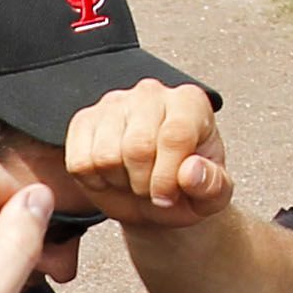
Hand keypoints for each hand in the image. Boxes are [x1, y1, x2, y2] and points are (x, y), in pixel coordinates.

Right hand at [61, 79, 230, 228]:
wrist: (157, 195)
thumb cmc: (187, 189)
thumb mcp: (213, 196)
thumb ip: (212, 186)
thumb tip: (190, 172)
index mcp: (190, 103)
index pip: (174, 136)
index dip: (167, 178)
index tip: (167, 198)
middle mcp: (151, 93)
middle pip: (138, 147)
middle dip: (143, 184)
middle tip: (151, 190)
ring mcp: (114, 103)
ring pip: (105, 156)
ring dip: (118, 182)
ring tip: (133, 180)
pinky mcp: (84, 121)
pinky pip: (80, 162)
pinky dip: (93, 182)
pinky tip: (111, 177)